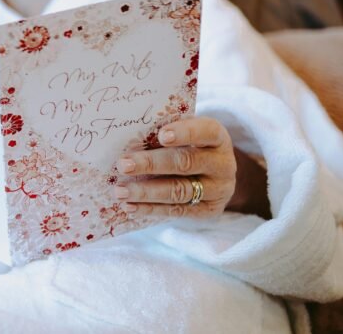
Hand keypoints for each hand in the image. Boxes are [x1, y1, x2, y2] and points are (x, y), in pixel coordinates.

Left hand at [113, 117, 236, 217]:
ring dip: (145, 192)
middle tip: (123, 165)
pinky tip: (130, 206)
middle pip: (186, 163)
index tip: (161, 135)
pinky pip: (177, 211)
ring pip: (179, 191)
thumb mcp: (185, 133)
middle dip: (151, 164)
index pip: (206, 132)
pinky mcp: (208, 210)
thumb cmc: (190, 144)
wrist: (216, 174)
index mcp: (217, 137)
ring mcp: (217, 190)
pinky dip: (150, 208)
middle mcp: (222, 164)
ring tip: (119, 191)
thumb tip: (125, 137)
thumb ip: (165, 132)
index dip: (185, 133)